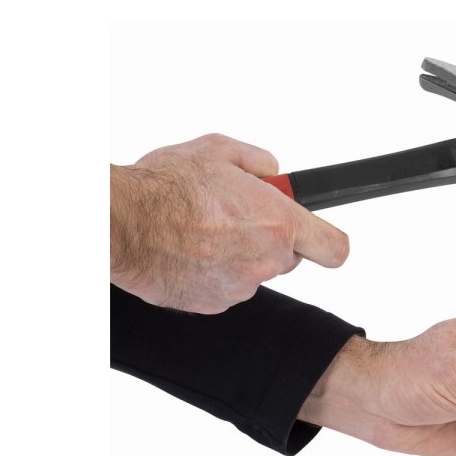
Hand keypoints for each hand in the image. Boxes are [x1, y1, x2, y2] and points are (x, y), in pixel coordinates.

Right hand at [111, 133, 349, 312]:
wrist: (121, 223)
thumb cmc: (165, 186)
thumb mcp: (219, 150)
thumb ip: (260, 162)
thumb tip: (273, 172)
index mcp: (278, 223)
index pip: (333, 249)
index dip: (327, 242)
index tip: (318, 236)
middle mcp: (265, 261)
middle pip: (287, 257)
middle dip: (269, 238)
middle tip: (234, 215)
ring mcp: (239, 288)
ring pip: (252, 271)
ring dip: (236, 254)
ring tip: (199, 228)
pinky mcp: (212, 305)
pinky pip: (224, 287)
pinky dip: (211, 272)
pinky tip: (186, 249)